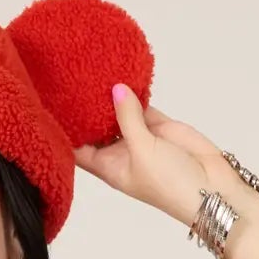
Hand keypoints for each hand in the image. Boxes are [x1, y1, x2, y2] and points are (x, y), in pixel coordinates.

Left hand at [72, 86, 238, 226]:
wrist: (209, 187)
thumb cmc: (169, 182)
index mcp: (107, 167)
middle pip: (95, 127)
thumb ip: (127, 118)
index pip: (78, 148)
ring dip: (109, 97)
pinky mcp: (157, 124)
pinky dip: (133, 91)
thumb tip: (114, 88)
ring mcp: (139, 137)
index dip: (64, 130)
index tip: (49, 107)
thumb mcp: (142, 150)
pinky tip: (120, 72)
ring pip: (118, 112)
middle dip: (84, 109)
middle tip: (67, 79)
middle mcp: (120, 152)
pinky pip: (141, 105)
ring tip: (91, 71)